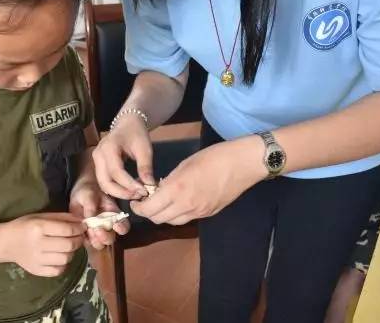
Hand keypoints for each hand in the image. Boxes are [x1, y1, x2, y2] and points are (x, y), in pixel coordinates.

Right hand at [0, 213, 85, 276]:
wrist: (6, 243)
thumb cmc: (24, 226)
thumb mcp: (41, 216)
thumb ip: (62, 218)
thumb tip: (81, 221)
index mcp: (39, 227)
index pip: (67, 230)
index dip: (79, 229)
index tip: (83, 227)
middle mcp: (38, 244)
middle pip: (68, 245)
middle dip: (78, 240)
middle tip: (79, 237)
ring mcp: (37, 259)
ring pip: (65, 259)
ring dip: (71, 252)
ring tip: (68, 247)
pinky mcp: (37, 270)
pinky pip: (58, 270)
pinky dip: (63, 264)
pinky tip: (60, 257)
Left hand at [70, 179, 130, 249]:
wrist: (77, 195)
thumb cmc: (87, 192)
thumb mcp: (89, 194)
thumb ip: (90, 204)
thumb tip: (90, 217)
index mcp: (113, 214)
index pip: (123, 225)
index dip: (122, 228)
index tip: (116, 226)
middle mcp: (108, 226)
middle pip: (112, 238)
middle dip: (106, 237)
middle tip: (97, 230)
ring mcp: (97, 232)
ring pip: (101, 244)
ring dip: (96, 241)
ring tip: (89, 232)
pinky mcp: (87, 235)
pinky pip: (88, 243)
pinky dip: (86, 241)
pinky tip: (82, 234)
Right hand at [92, 114, 153, 199]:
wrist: (127, 124)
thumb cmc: (136, 134)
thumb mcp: (144, 148)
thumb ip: (145, 167)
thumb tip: (150, 186)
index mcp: (109, 147)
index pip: (116, 172)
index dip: (130, 184)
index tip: (144, 190)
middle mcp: (98, 155)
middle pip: (105, 182)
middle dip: (122, 193)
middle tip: (140, 195)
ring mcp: (96, 161)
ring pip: (104, 185)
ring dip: (119, 193)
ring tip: (136, 194)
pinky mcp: (99, 166)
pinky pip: (105, 182)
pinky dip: (117, 189)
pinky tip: (130, 189)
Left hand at [130, 137, 265, 224]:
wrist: (243, 164)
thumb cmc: (214, 157)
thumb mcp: (185, 164)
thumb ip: (170, 180)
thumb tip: (159, 190)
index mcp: (177, 190)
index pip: (150, 209)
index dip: (139, 207)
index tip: (136, 201)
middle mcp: (187, 206)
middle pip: (158, 219)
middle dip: (148, 213)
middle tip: (146, 202)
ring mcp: (199, 212)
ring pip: (172, 222)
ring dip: (163, 215)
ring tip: (162, 202)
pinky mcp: (209, 214)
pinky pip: (187, 219)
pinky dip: (178, 214)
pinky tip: (179, 202)